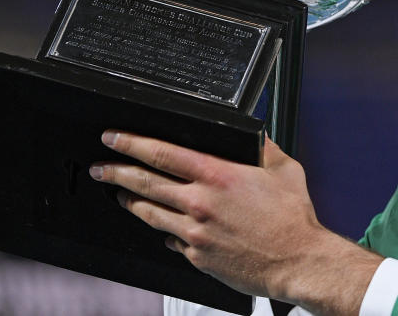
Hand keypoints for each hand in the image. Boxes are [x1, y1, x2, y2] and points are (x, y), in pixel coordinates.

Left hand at [90, 130, 381, 312]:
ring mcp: (195, 233)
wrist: (297, 262)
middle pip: (144, 183)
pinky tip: (162, 226)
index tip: (114, 138)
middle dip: (116, 171)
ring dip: (129, 201)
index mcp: (218, 176)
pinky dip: (165, 230)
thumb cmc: (293, 219)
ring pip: (149, 213)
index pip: (162, 153)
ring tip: (118, 194)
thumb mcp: (285, 170)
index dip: (131, 143)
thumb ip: (265, 148)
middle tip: (100, 166)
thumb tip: (255, 136)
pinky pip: (171, 240)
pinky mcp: (197, 257)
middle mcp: (200, 203)